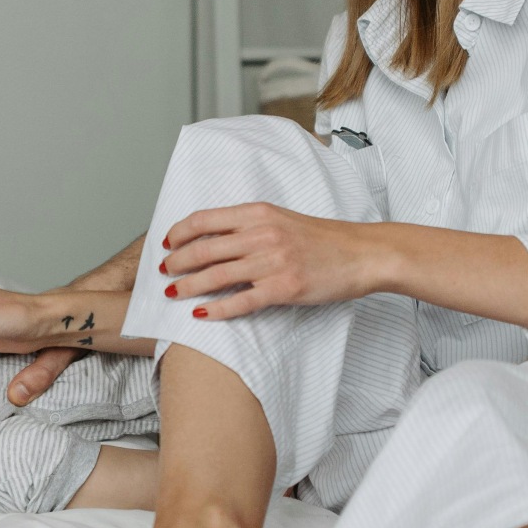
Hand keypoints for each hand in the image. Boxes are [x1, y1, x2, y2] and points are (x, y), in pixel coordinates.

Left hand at [162, 203, 386, 320]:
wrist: (363, 253)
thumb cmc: (324, 238)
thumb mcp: (282, 219)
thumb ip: (249, 226)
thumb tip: (213, 238)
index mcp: (259, 213)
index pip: (205, 219)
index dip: (179, 232)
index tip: (166, 242)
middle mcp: (262, 234)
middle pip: (204, 248)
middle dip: (177, 262)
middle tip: (163, 272)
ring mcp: (273, 262)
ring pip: (217, 276)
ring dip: (188, 286)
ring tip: (173, 293)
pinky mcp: (284, 289)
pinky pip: (240, 302)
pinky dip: (216, 310)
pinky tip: (201, 314)